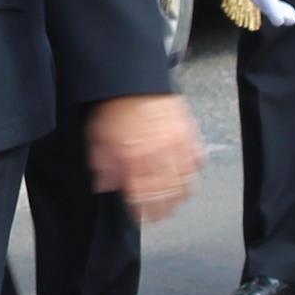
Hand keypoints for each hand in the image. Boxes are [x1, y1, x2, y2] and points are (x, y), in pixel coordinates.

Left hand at [86, 92, 203, 223]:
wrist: (134, 77)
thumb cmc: (114, 104)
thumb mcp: (97, 135)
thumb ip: (101, 163)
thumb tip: (104, 185)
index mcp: (133, 158)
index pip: (143, 196)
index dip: (143, 211)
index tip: (142, 217)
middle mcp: (158, 154)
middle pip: (167, 193)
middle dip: (164, 209)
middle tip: (160, 216)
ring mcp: (177, 144)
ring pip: (185, 181)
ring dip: (180, 195)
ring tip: (175, 202)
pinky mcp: (190, 133)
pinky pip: (197, 160)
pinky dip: (193, 172)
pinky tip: (188, 177)